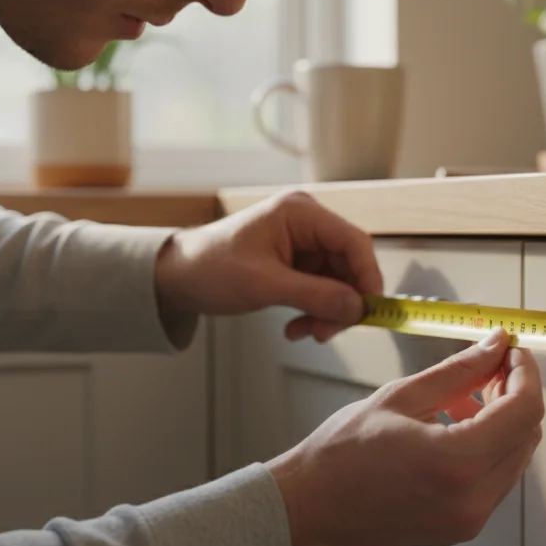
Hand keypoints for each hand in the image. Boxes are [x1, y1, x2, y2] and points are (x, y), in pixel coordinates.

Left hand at [155, 191, 382, 341]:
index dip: (367, 276)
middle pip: (349, 265)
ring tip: (307, 332)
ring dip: (326, 312)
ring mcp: (302, 243)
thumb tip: (356, 308)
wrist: (177, 277)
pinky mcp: (296, 263)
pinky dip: (314, 311)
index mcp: (300, 213)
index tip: (368, 310)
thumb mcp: (264, 285)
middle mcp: (306, 223)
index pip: (353, 241)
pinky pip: (321, 289)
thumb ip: (315, 295)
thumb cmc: (210, 267)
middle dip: (342, 302)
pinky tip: (296, 327)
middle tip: (328, 331)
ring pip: (337, 282)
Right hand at [266, 327, 544, 545]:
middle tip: (490, 366)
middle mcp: (471, 498)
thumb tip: (494, 346)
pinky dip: (489, 448)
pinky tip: (457, 428)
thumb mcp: (401, 396)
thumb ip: (458, 370)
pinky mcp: (461, 527)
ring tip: (467, 397)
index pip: (524, 409)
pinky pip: (496, 479)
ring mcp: (468, 519)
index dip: (525, 372)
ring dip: (504, 421)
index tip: (512, 351)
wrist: (310, 507)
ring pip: (515, 457)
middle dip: (516, 393)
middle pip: (527, 433)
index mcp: (456, 462)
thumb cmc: (340, 456)